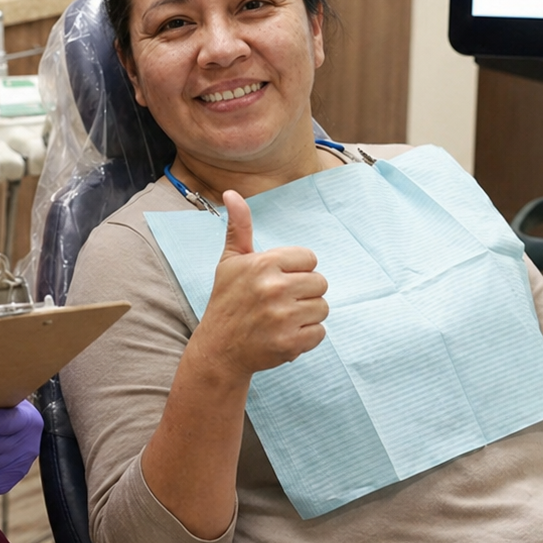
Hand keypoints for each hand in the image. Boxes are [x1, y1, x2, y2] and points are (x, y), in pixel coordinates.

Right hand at [193, 190, 328, 378]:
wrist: (219, 349)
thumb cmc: (227, 301)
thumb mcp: (230, 261)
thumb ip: (239, 227)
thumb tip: (232, 193)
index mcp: (262, 263)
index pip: (309, 258)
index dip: (296, 269)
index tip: (278, 280)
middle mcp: (273, 288)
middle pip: (320, 282)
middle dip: (304, 292)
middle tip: (281, 301)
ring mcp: (282, 317)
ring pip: (323, 308)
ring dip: (307, 314)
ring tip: (283, 318)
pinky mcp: (289, 343)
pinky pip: (319, 332)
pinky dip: (306, 336)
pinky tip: (284, 334)